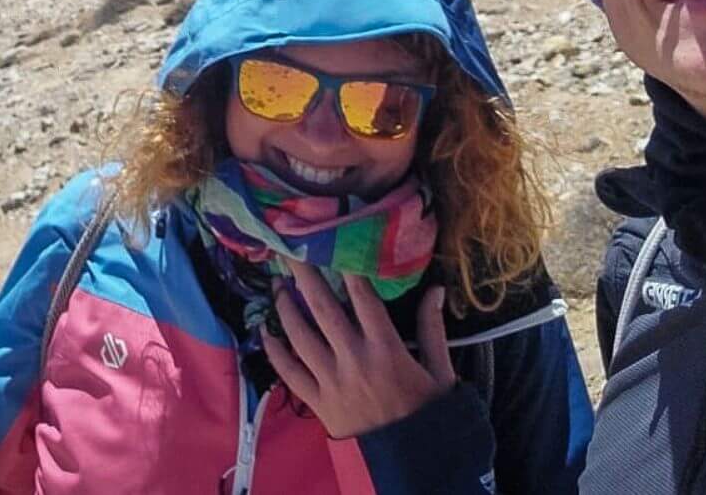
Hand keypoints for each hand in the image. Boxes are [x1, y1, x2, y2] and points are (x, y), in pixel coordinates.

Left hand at [260, 261, 457, 438]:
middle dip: (304, 275)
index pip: (362, 296)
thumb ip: (433, 329)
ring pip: (300, 336)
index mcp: (386, 348)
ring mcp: (332, 381)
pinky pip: (289, 373)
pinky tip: (265, 331)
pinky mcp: (317, 402)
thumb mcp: (440, 372)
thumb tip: (435, 290)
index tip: (331, 242)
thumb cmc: (426, 413)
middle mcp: (354, 358)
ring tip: (278, 286)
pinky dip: (274, 351)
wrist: (411, 463)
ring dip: (286, 308)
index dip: (346, 267)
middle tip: (289, 249)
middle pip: (322, 307)